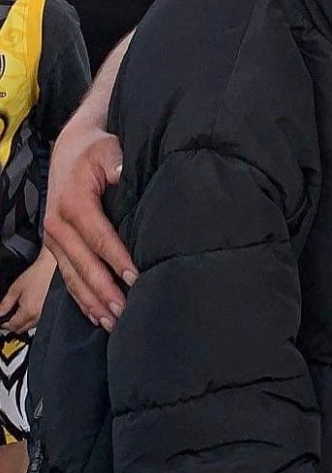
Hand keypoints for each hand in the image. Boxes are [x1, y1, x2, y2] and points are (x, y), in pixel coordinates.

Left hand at [0, 248, 56, 333]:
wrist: (53, 267)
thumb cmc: (37, 274)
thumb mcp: (15, 288)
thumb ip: (4, 304)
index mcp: (29, 311)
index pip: (12, 327)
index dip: (4, 324)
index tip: (1, 320)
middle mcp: (39, 316)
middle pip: (21, 329)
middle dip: (12, 324)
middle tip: (8, 315)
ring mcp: (46, 314)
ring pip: (30, 326)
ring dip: (22, 322)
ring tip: (19, 309)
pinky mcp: (51, 311)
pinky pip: (38, 320)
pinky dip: (31, 317)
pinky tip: (30, 307)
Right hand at [44, 115, 134, 331]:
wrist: (70, 149)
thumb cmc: (97, 150)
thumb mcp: (109, 149)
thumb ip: (118, 164)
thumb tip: (124, 174)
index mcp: (73, 203)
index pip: (101, 238)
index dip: (118, 260)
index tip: (137, 279)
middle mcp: (58, 225)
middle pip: (84, 265)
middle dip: (105, 291)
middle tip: (125, 313)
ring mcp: (54, 239)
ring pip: (73, 277)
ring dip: (92, 302)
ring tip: (113, 323)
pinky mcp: (56, 247)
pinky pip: (67, 277)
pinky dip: (80, 298)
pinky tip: (95, 315)